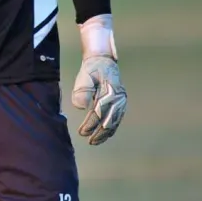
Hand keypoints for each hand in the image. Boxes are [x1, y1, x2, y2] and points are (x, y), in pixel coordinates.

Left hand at [71, 15, 126, 145]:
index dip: (91, 124)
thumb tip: (80, 107)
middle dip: (99, 132)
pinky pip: (117, 117)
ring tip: (96, 141)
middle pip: (109, 119)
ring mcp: (121, 99)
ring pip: (115, 120)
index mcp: (110, 91)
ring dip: (106, 132)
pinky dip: (112, 126)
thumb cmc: (92, 67)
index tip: (82, 132)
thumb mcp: (85, 74)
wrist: (103, 59)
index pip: (99, 112)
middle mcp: (118, 97)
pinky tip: (106, 134)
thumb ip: (82, 90)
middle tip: (89, 141)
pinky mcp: (120, 101)